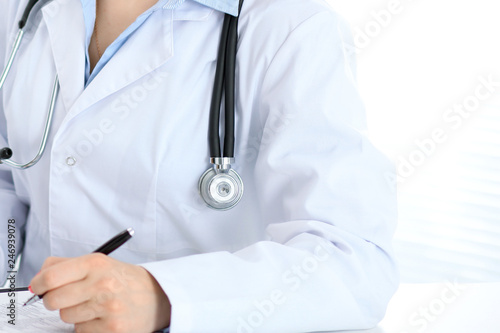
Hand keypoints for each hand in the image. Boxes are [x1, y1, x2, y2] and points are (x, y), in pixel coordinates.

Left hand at [29, 254, 170, 332]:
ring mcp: (108, 308)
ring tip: (94, 306)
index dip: (39, 284)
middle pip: (53, 300)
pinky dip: (87, 326)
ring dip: (75, 314)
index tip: (39, 287)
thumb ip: (66, 265)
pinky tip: (102, 318)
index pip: (52, 276)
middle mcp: (103, 284)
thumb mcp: (100, 263)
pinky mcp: (112, 329)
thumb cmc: (124, 280)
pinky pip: (80, 331)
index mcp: (96, 264)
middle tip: (68, 297)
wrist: (158, 297)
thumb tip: (38, 278)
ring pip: (66, 317)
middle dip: (55, 301)